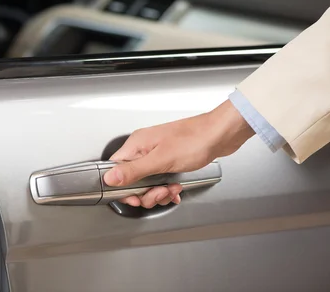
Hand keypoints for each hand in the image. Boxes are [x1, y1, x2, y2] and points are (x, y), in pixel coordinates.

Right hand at [103, 100, 254, 208]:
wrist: (220, 134)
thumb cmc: (195, 140)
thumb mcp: (161, 160)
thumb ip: (134, 171)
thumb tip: (109, 178)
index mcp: (137, 145)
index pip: (115, 168)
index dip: (122, 186)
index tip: (135, 196)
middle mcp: (144, 148)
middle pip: (131, 179)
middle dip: (146, 192)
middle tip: (159, 192)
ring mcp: (156, 154)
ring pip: (147, 182)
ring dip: (159, 191)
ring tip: (171, 189)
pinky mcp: (168, 160)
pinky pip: (159, 180)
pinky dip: (167, 188)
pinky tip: (176, 189)